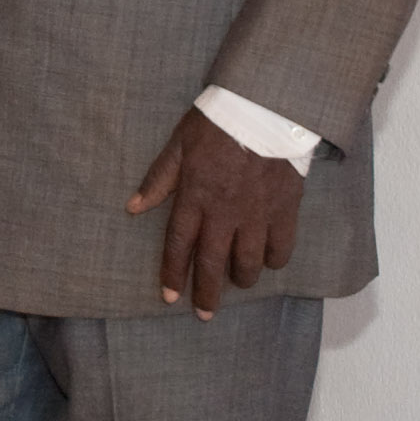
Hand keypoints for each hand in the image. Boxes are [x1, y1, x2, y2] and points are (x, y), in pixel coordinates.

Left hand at [125, 108, 302, 318]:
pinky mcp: (286, 208)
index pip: (179, 245)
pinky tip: (269, 262)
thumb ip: (159, 179)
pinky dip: (275, 260)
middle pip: (213, 263)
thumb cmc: (218, 122)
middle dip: (207, 294)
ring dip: (241, 278)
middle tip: (205, 314)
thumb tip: (133, 207)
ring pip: (249, 262)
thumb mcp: (179, 144)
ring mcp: (257, 213)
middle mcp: (225, 211)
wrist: (266, 105)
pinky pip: (281, 247)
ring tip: (237, 282)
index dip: (174, 274)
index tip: (170, 297)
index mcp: (195, 196)